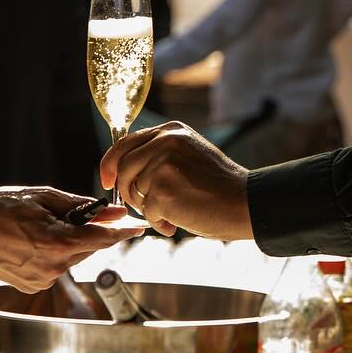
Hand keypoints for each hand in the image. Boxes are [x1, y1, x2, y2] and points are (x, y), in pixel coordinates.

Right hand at [0, 184, 144, 292]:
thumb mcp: (42, 197)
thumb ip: (80, 206)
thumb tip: (111, 211)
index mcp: (58, 242)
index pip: (103, 238)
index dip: (124, 231)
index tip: (140, 226)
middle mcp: (53, 267)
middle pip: (89, 248)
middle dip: (89, 231)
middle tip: (74, 214)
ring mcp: (41, 280)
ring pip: (71, 258)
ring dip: (67, 242)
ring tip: (39, 226)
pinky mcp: (31, 286)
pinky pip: (53, 268)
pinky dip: (52, 254)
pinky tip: (30, 242)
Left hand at [100, 121, 252, 239]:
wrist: (245, 202)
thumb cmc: (219, 187)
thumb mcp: (188, 156)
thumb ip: (158, 155)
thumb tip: (122, 171)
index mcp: (171, 131)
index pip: (125, 143)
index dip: (110, 163)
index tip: (106, 180)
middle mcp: (165, 141)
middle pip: (123, 168)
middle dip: (128, 192)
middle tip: (147, 206)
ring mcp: (162, 163)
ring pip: (134, 192)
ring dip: (150, 209)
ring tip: (175, 212)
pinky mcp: (163, 187)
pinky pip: (148, 211)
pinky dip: (160, 222)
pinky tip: (178, 220)